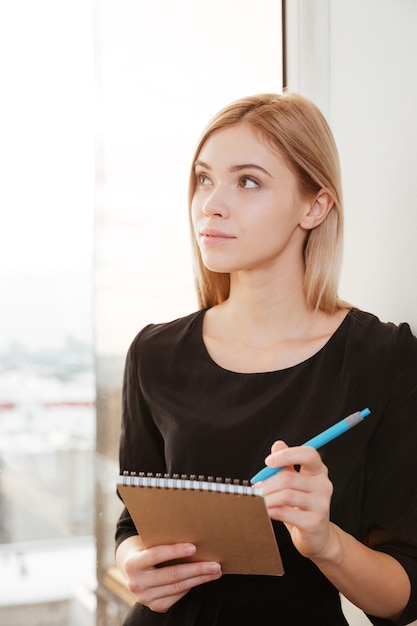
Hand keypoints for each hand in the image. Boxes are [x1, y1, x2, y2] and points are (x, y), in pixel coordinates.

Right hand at [123, 541, 221, 612]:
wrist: (132, 569)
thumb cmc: (147, 550)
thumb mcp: (148, 544)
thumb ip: (163, 542)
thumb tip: (193, 535)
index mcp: (132, 563)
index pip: (156, 555)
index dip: (175, 551)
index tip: (194, 547)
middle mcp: (136, 583)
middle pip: (172, 575)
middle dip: (197, 569)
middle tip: (215, 564)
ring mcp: (145, 598)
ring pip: (178, 587)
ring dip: (200, 579)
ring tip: (215, 572)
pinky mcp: (154, 606)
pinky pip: (177, 596)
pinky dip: (190, 586)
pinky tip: (201, 579)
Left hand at [261, 440, 336, 561]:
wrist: (316, 537)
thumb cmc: (300, 506)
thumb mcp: (294, 481)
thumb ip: (285, 463)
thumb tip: (278, 444)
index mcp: (318, 470)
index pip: (308, 454)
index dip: (287, 455)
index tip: (268, 462)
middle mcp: (324, 485)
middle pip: (288, 477)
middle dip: (266, 484)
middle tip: (256, 490)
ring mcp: (321, 504)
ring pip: (285, 495)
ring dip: (267, 498)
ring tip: (259, 501)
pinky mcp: (314, 522)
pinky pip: (286, 513)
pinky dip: (271, 511)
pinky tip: (267, 511)